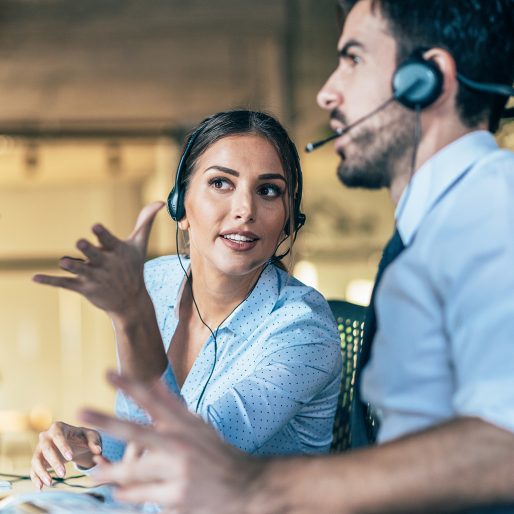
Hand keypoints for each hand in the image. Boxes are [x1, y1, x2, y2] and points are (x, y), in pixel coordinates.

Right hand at [30, 421, 101, 489]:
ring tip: (51, 483)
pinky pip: (33, 470)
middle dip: (54, 461)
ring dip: (42, 472)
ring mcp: (39, 449)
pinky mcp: (38, 461)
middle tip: (63, 474)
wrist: (76, 445)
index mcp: (58, 427)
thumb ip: (95, 441)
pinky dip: (36, 479)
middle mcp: (46, 436)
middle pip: (46, 448)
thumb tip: (97, 450)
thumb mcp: (92, 435)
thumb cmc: (83, 438)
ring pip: (36, 460)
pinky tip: (41, 488)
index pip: (58, 435)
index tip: (71, 457)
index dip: (63, 446)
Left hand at [32, 202, 163, 317]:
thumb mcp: (140, 245)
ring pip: (78, 268)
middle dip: (87, 249)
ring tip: (65, 262)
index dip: (101, 234)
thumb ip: (146, 221)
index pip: (108, 240)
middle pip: (92, 254)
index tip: (95, 227)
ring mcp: (93, 276)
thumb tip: (161, 201)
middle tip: (81, 244)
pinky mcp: (83, 288)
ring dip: (71, 265)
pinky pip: (64, 283)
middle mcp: (104, 264)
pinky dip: (49, 281)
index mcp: (116, 251)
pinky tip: (35, 278)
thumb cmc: (134, 268)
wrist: (131, 301)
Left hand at [80, 372, 262, 512]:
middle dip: (106, 422)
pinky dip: (137, 495)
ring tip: (98, 475)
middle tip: (80, 412)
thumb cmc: (216, 452)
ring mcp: (178, 475)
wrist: (244, 486)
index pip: (153, 401)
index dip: (129, 386)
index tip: (108, 373)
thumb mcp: (198, 426)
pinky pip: (145, 499)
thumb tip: (154, 380)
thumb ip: (173, 406)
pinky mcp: (176, 501)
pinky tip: (141, 493)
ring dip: (112, 476)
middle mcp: (180, 447)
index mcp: (184, 427)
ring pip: (131, 476)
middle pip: (136, 433)